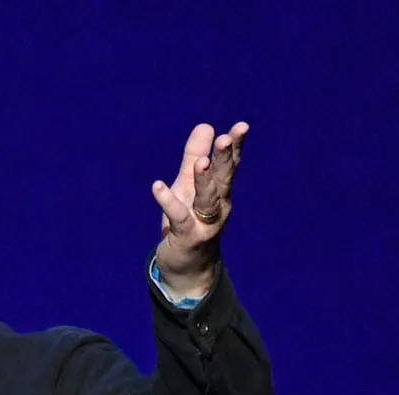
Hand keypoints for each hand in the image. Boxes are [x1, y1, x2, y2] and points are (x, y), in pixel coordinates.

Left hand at [151, 121, 247, 297]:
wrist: (187, 266)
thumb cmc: (189, 220)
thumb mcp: (189, 185)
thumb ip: (195, 155)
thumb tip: (206, 125)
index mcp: (221, 191)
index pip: (230, 165)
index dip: (236, 147)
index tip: (241, 127)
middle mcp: (219, 206)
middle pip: (224, 180)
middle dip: (225, 160)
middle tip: (225, 139)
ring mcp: (205, 223)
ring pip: (207, 200)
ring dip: (205, 181)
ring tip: (201, 163)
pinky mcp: (188, 237)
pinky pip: (179, 218)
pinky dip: (169, 202)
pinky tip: (158, 186)